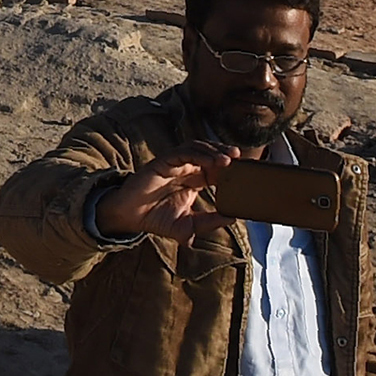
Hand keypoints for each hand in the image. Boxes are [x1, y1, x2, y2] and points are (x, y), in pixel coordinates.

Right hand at [93, 143, 240, 242]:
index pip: (216, 169)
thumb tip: (232, 218)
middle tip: (240, 156)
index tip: (245, 171)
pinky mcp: (163, 162)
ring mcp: (174, 164)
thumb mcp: (188, 227)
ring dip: (214, 151)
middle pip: (209, 153)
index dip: (230, 168)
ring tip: (228, 159)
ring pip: (198, 148)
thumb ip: (209, 222)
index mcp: (193, 182)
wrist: (130, 218)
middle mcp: (185, 170)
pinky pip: (183, 152)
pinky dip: (198, 153)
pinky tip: (210, 160)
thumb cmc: (156, 220)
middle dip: (225, 152)